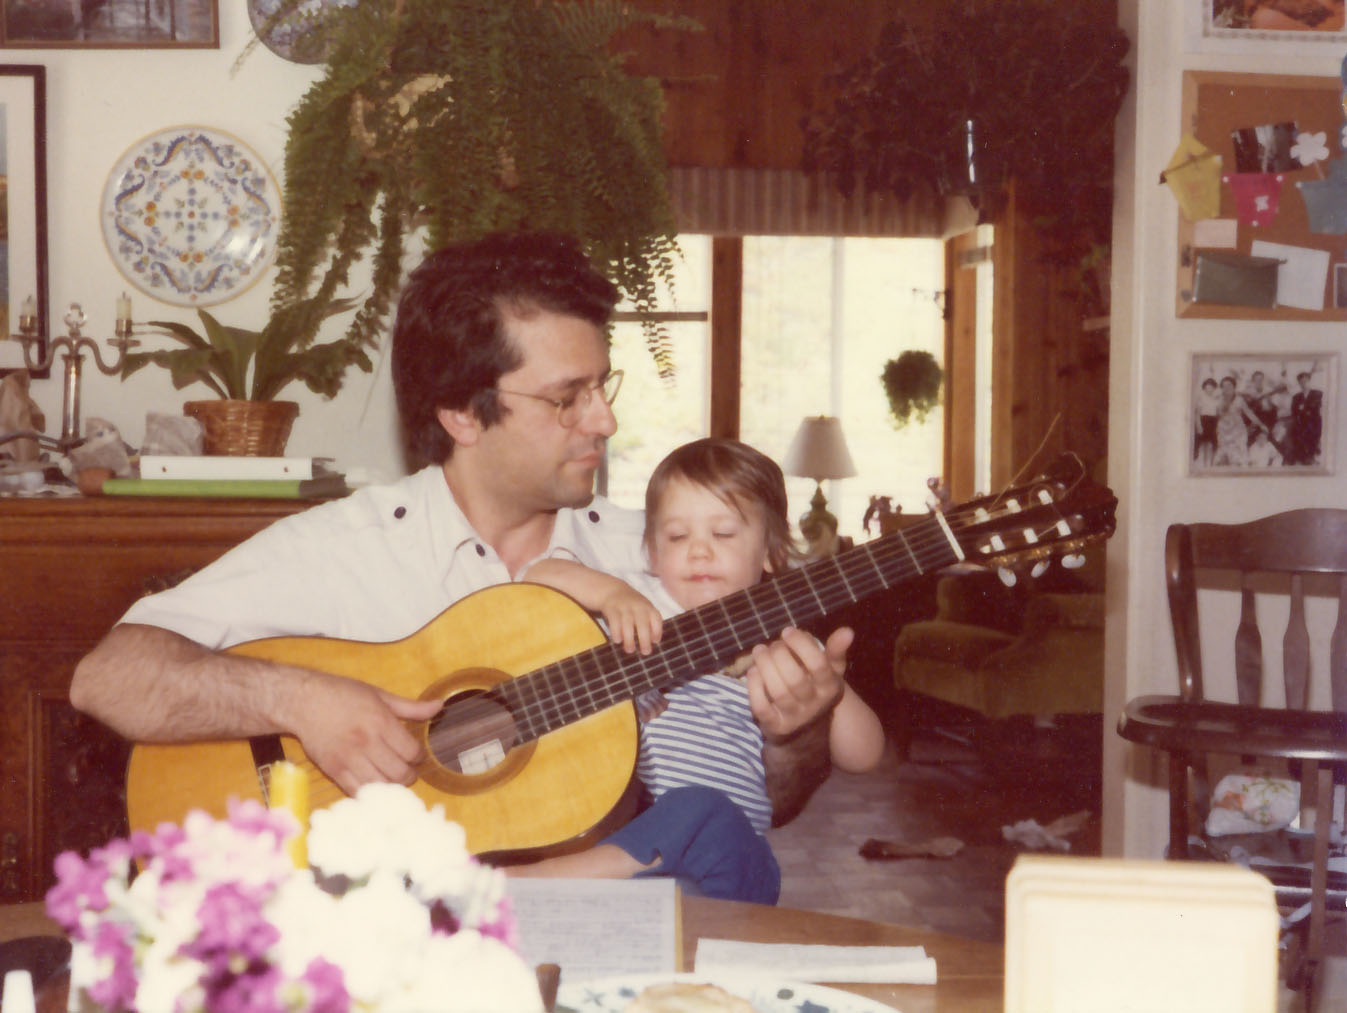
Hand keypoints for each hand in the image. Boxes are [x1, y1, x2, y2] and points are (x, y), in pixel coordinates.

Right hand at [288, 671, 442, 796]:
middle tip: (406, 770)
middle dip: (409, 775)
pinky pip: (358, 791)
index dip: (419, 756)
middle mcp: (367, 742)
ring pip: (381, 786)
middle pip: (400, 773)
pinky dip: (370, 792)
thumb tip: (439, 706)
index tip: (415, 755)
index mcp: (381, 722)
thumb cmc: (343, 694)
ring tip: (392, 778)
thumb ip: (411, 706)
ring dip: (391, 786)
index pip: (412, 752)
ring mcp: (349, 759)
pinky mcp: (333, 770)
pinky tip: (374, 784)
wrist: (304, 701)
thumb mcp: (380, 695)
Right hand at [598, 587, 663, 653]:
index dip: (657, 630)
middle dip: (644, 638)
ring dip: (629, 638)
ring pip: (628, 623)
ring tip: (630, 650)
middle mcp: (638, 606)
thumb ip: (649, 623)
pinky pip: (614, 621)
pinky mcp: (611, 608)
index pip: (656, 618)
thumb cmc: (632, 606)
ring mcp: (624, 607)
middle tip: (646, 652)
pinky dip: (616, 632)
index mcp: (648, 607)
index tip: (655, 641)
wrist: (612, 591)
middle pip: (643, 623)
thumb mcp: (643, 609)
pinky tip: (618, 641)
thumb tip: (654, 642)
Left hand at [745, 625, 852, 740]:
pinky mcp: (775, 726)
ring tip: (759, 651)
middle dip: (779, 655)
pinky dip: (754, 687)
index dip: (800, 645)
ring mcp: (794, 718)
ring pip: (778, 692)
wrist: (806, 728)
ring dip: (764, 666)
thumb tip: (847, 631)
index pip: (818, 665)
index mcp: (830, 687)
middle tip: (772, 645)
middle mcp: (814, 705)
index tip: (787, 632)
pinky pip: (761, 708)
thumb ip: (836, 650)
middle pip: (795, 678)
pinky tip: (753, 671)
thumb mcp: (830, 671)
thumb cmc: (815, 688)